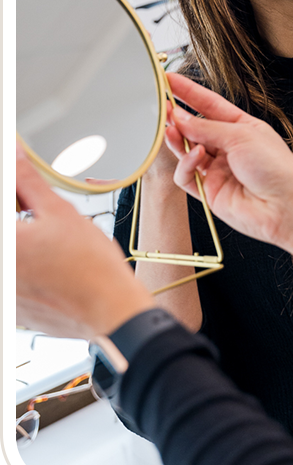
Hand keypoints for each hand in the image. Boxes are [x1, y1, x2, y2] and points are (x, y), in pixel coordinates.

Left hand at [16, 143, 155, 338]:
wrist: (111, 309)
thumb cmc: (92, 267)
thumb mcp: (60, 211)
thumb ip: (28, 181)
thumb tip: (14, 154)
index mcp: (6, 245)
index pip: (4, 204)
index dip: (16, 196)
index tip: (25, 196)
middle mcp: (3, 272)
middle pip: (9, 230)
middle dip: (20, 216)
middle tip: (34, 211)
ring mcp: (7, 294)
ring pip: (13, 255)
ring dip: (23, 243)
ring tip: (45, 241)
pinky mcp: (15, 310)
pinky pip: (16, 280)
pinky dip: (26, 267)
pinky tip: (47, 263)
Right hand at [164, 74, 292, 258]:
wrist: (285, 207)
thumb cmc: (276, 168)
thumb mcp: (242, 135)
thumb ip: (207, 127)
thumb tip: (180, 118)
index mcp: (242, 127)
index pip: (209, 104)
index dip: (189, 92)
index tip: (169, 80)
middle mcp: (229, 147)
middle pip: (195, 128)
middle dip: (177, 117)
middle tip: (161, 108)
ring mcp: (218, 169)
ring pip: (186, 151)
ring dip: (177, 139)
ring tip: (171, 128)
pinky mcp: (210, 191)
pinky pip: (187, 175)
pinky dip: (186, 164)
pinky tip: (196, 157)